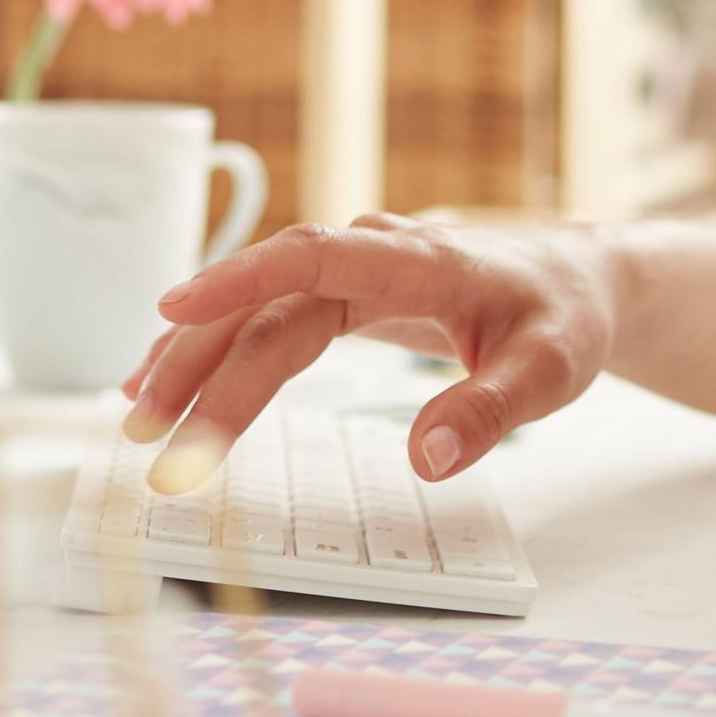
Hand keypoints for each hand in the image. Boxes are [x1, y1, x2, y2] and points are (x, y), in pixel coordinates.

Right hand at [118, 212, 619, 493]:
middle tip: (151, 433)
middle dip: (200, 363)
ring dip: (194, 359)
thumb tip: (425, 460)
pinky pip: (266, 318)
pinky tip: (170, 383)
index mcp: (417, 260)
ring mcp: (352, 273)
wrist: (578, 277)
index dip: (238, 280)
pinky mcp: (344, 297)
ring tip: (136, 416)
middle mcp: (371, 255)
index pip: (310, 257)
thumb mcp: (553, 369)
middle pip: (264, 302)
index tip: (173, 310)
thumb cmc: (564, 315)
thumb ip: (492, 411)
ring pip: (255, 311)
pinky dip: (216, 349)